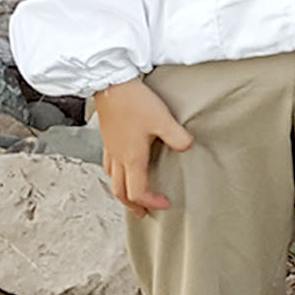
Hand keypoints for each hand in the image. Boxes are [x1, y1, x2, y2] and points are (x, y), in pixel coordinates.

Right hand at [90, 77, 194, 216]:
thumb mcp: (162, 119)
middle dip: (133, 204)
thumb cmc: (133, 101)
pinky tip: (123, 165)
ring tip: (132, 193)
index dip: (151, 202)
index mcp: (131, 158)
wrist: (110, 82)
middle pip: (120, 192)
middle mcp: (117, 157)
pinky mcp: (107, 137)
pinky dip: (116, 173)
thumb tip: (187, 146)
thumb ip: (177, 137)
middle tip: (144, 211)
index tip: (164, 203)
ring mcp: (110, 148)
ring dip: (122, 191)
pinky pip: (108, 164)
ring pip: (112, 179)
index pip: (138, 191)